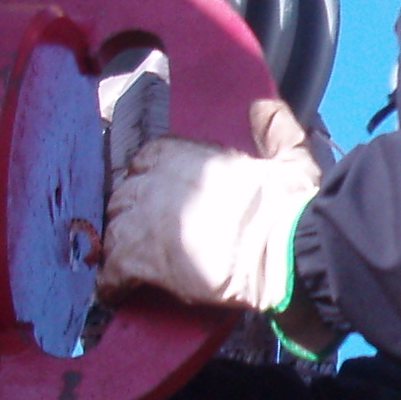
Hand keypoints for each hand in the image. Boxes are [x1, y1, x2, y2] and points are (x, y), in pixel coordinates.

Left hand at [100, 98, 323, 311]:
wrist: (283, 251)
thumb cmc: (286, 208)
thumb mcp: (289, 158)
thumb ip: (274, 129)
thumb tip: (263, 107)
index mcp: (184, 155)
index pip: (147, 159)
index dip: (151, 178)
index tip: (160, 193)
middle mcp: (155, 182)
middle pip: (125, 195)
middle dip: (133, 212)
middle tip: (148, 232)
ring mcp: (142, 221)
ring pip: (113, 230)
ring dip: (121, 245)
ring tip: (133, 261)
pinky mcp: (139, 260)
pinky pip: (111, 272)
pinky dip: (112, 283)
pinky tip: (116, 291)